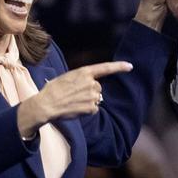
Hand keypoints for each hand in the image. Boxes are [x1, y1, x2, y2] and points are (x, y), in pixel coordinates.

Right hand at [16, 61, 133, 136]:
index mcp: (84, 72)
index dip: (119, 67)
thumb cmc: (53, 90)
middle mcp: (91, 83)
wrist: (47, 104)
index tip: (130, 66)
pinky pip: (94, 109)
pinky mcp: (91, 107)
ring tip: (74, 102)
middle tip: (75, 95)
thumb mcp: (67, 77)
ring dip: (88, 101)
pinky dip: (87, 110)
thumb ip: (81, 78)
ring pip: (96, 98)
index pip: (105, 68)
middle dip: (90, 91)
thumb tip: (91, 84)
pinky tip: (76, 109)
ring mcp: (92, 96)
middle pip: (98, 88)